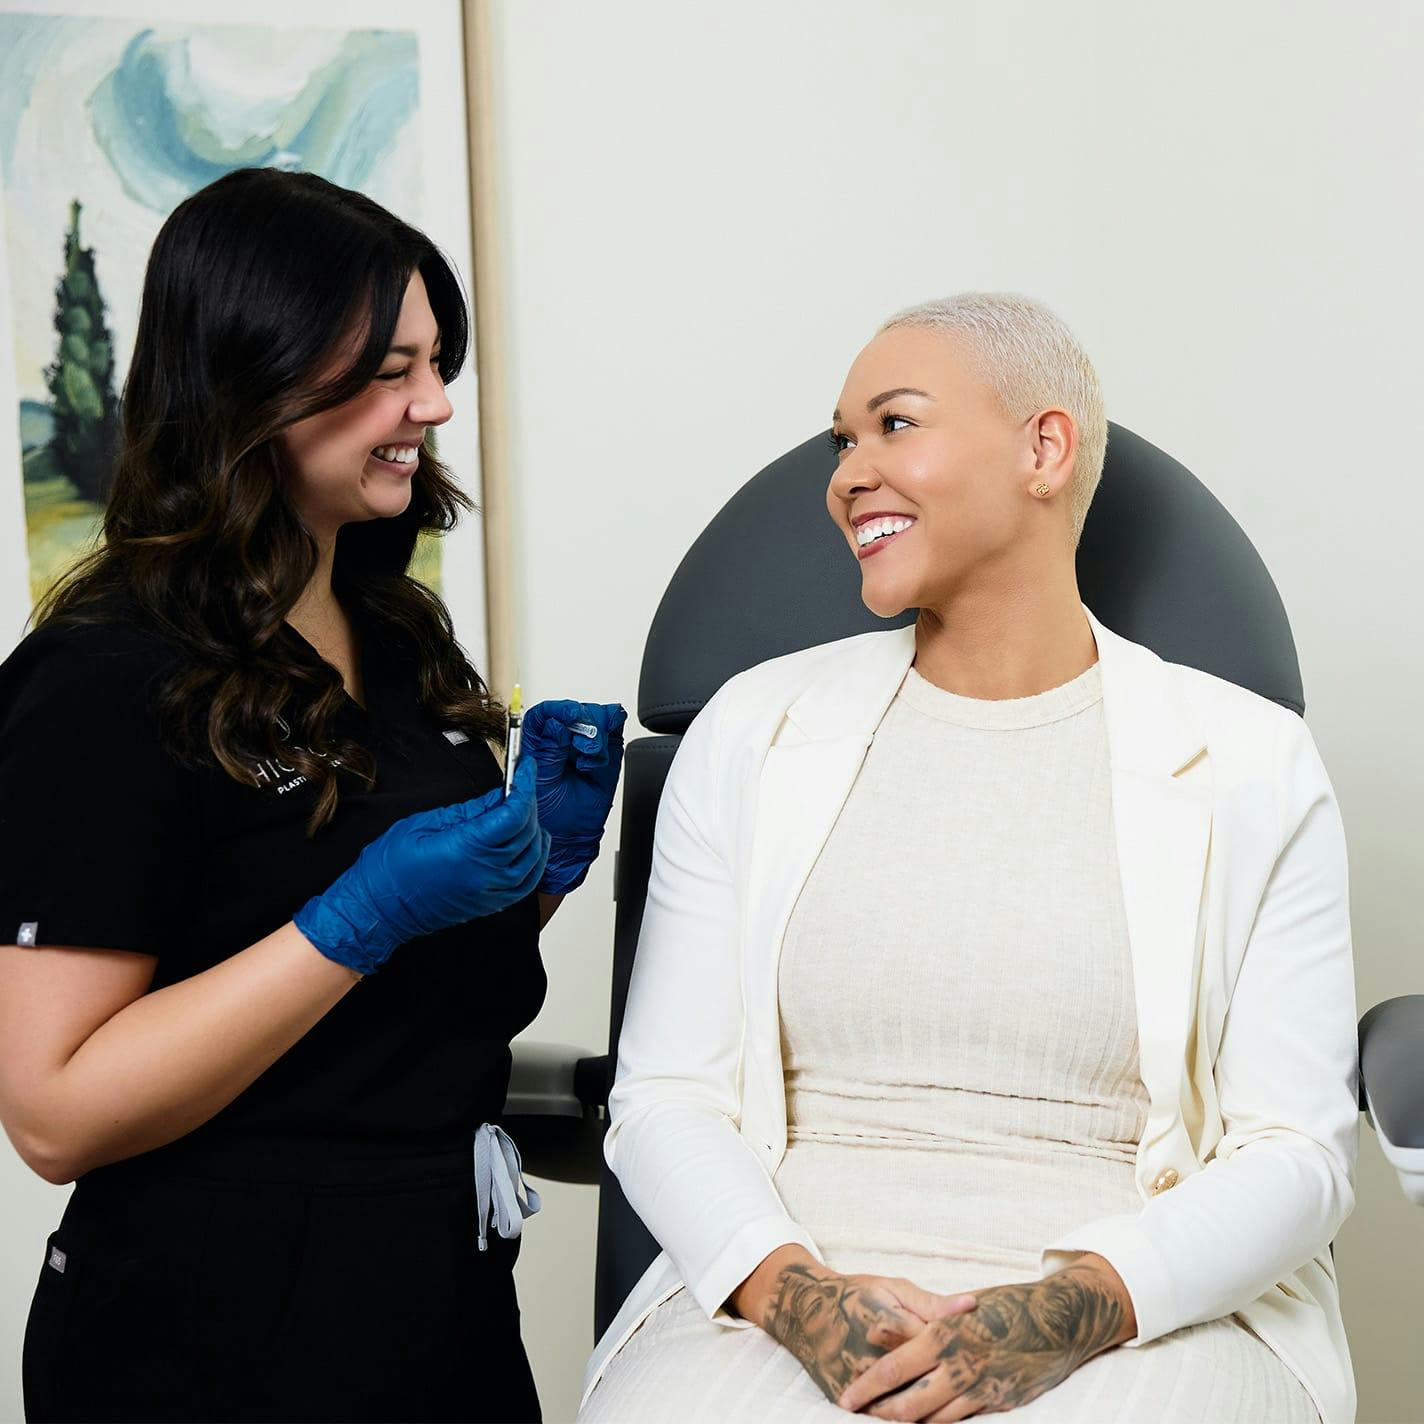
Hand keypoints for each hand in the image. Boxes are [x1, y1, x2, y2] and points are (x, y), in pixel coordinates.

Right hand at [293, 754, 548, 974]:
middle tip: (520, 784)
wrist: (377, 911)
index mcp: (466, 850)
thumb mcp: (424, 824)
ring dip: (534, 828)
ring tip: (523, 809)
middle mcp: (485, 873)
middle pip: (527, 832)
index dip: (525, 786)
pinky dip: (536, 858)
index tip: (527, 768)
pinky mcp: (491, 904)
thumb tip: (498, 795)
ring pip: (534, 856)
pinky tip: (532, 843)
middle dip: (528, 802)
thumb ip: (468, 810)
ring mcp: (491, 892)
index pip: (513, 814)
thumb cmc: (390, 869)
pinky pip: (528, 880)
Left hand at [520, 699, 626, 894]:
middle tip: (583, 745)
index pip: (545, 714)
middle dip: (581, 722)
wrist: (568, 841)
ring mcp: (584, 747)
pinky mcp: (605, 755)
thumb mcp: (541, 782)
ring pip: (595, 718)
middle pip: (573, 712)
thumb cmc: (548, 817)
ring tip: (590, 757)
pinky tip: (599, 756)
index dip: (557, 708)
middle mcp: (561, 742)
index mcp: (537, 745)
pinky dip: (610, 736)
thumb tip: (557, 724)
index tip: (568, 713)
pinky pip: (613, 731)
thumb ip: (549, 752)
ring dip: (596, 733)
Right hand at [755, 1260, 975, 1407]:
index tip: (980, 1355)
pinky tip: (923, 1415)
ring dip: (929, 1410)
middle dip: (950, 1389)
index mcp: (888, 1325)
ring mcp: (855, 1381)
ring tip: (951, 1404)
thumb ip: (933, 1304)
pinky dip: (902, 1419)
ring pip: (903, 1408)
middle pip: (923, 1385)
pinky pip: (878, 1417)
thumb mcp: (894, 1288)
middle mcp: (871, 1356)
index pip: (937, 1350)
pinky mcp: (843, 1396)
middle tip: (970, 1386)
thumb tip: (973, 1305)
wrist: (806, 1307)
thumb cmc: (857, 1293)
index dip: (961, 1354)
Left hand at [836, 1255, 1134, 1420]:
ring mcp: (981, 1390)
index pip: (891, 1370)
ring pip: (934, 1420)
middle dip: (882, 1414)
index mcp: (942, 1335)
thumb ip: (927, 1321)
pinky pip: (963, 1421)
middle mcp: (959, 1367)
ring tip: (889, 1420)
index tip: (845, 1399)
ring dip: (911, 1422)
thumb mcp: (961, 1305)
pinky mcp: (1000, 1403)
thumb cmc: (1006, 1304)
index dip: (865, 1388)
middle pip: (908, 1405)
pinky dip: (941, 1422)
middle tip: (862, 1415)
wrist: (1059, 1319)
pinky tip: (929, 1421)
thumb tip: (887, 1332)